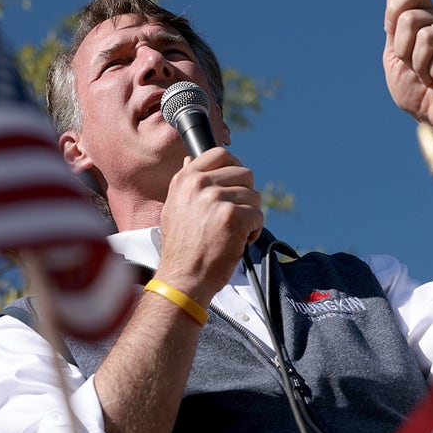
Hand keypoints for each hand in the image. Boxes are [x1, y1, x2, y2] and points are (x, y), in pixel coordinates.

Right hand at [157, 148, 262, 302]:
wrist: (183, 278)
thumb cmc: (181, 248)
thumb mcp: (174, 208)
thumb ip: (186, 184)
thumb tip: (192, 159)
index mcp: (184, 180)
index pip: (220, 154)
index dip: (235, 167)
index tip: (237, 184)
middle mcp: (198, 185)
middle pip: (244, 173)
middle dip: (247, 195)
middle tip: (237, 215)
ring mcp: (216, 199)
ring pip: (254, 196)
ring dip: (250, 215)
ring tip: (234, 232)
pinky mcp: (233, 216)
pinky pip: (258, 215)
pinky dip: (254, 231)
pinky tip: (239, 241)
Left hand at [383, 0, 432, 161]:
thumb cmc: (416, 91)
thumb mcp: (394, 59)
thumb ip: (393, 29)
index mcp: (428, 20)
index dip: (395, 15)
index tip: (397, 45)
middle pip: (411, 18)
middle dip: (404, 52)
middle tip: (416, 69)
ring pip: (427, 37)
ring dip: (420, 66)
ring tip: (431, 77)